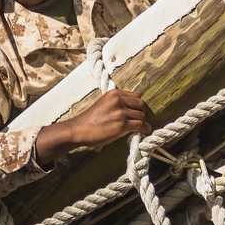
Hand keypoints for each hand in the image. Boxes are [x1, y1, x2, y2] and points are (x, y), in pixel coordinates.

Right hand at [36, 89, 151, 164]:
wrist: (79, 130)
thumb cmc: (90, 120)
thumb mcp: (103, 104)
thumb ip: (116, 103)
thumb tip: (131, 110)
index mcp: (114, 94)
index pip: (135, 96)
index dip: (137, 106)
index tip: (135, 112)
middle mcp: (118, 100)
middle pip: (141, 105)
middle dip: (141, 113)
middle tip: (138, 120)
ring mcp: (120, 112)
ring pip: (141, 116)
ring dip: (141, 122)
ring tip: (138, 128)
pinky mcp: (122, 124)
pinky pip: (140, 125)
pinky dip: (144, 128)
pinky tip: (145, 131)